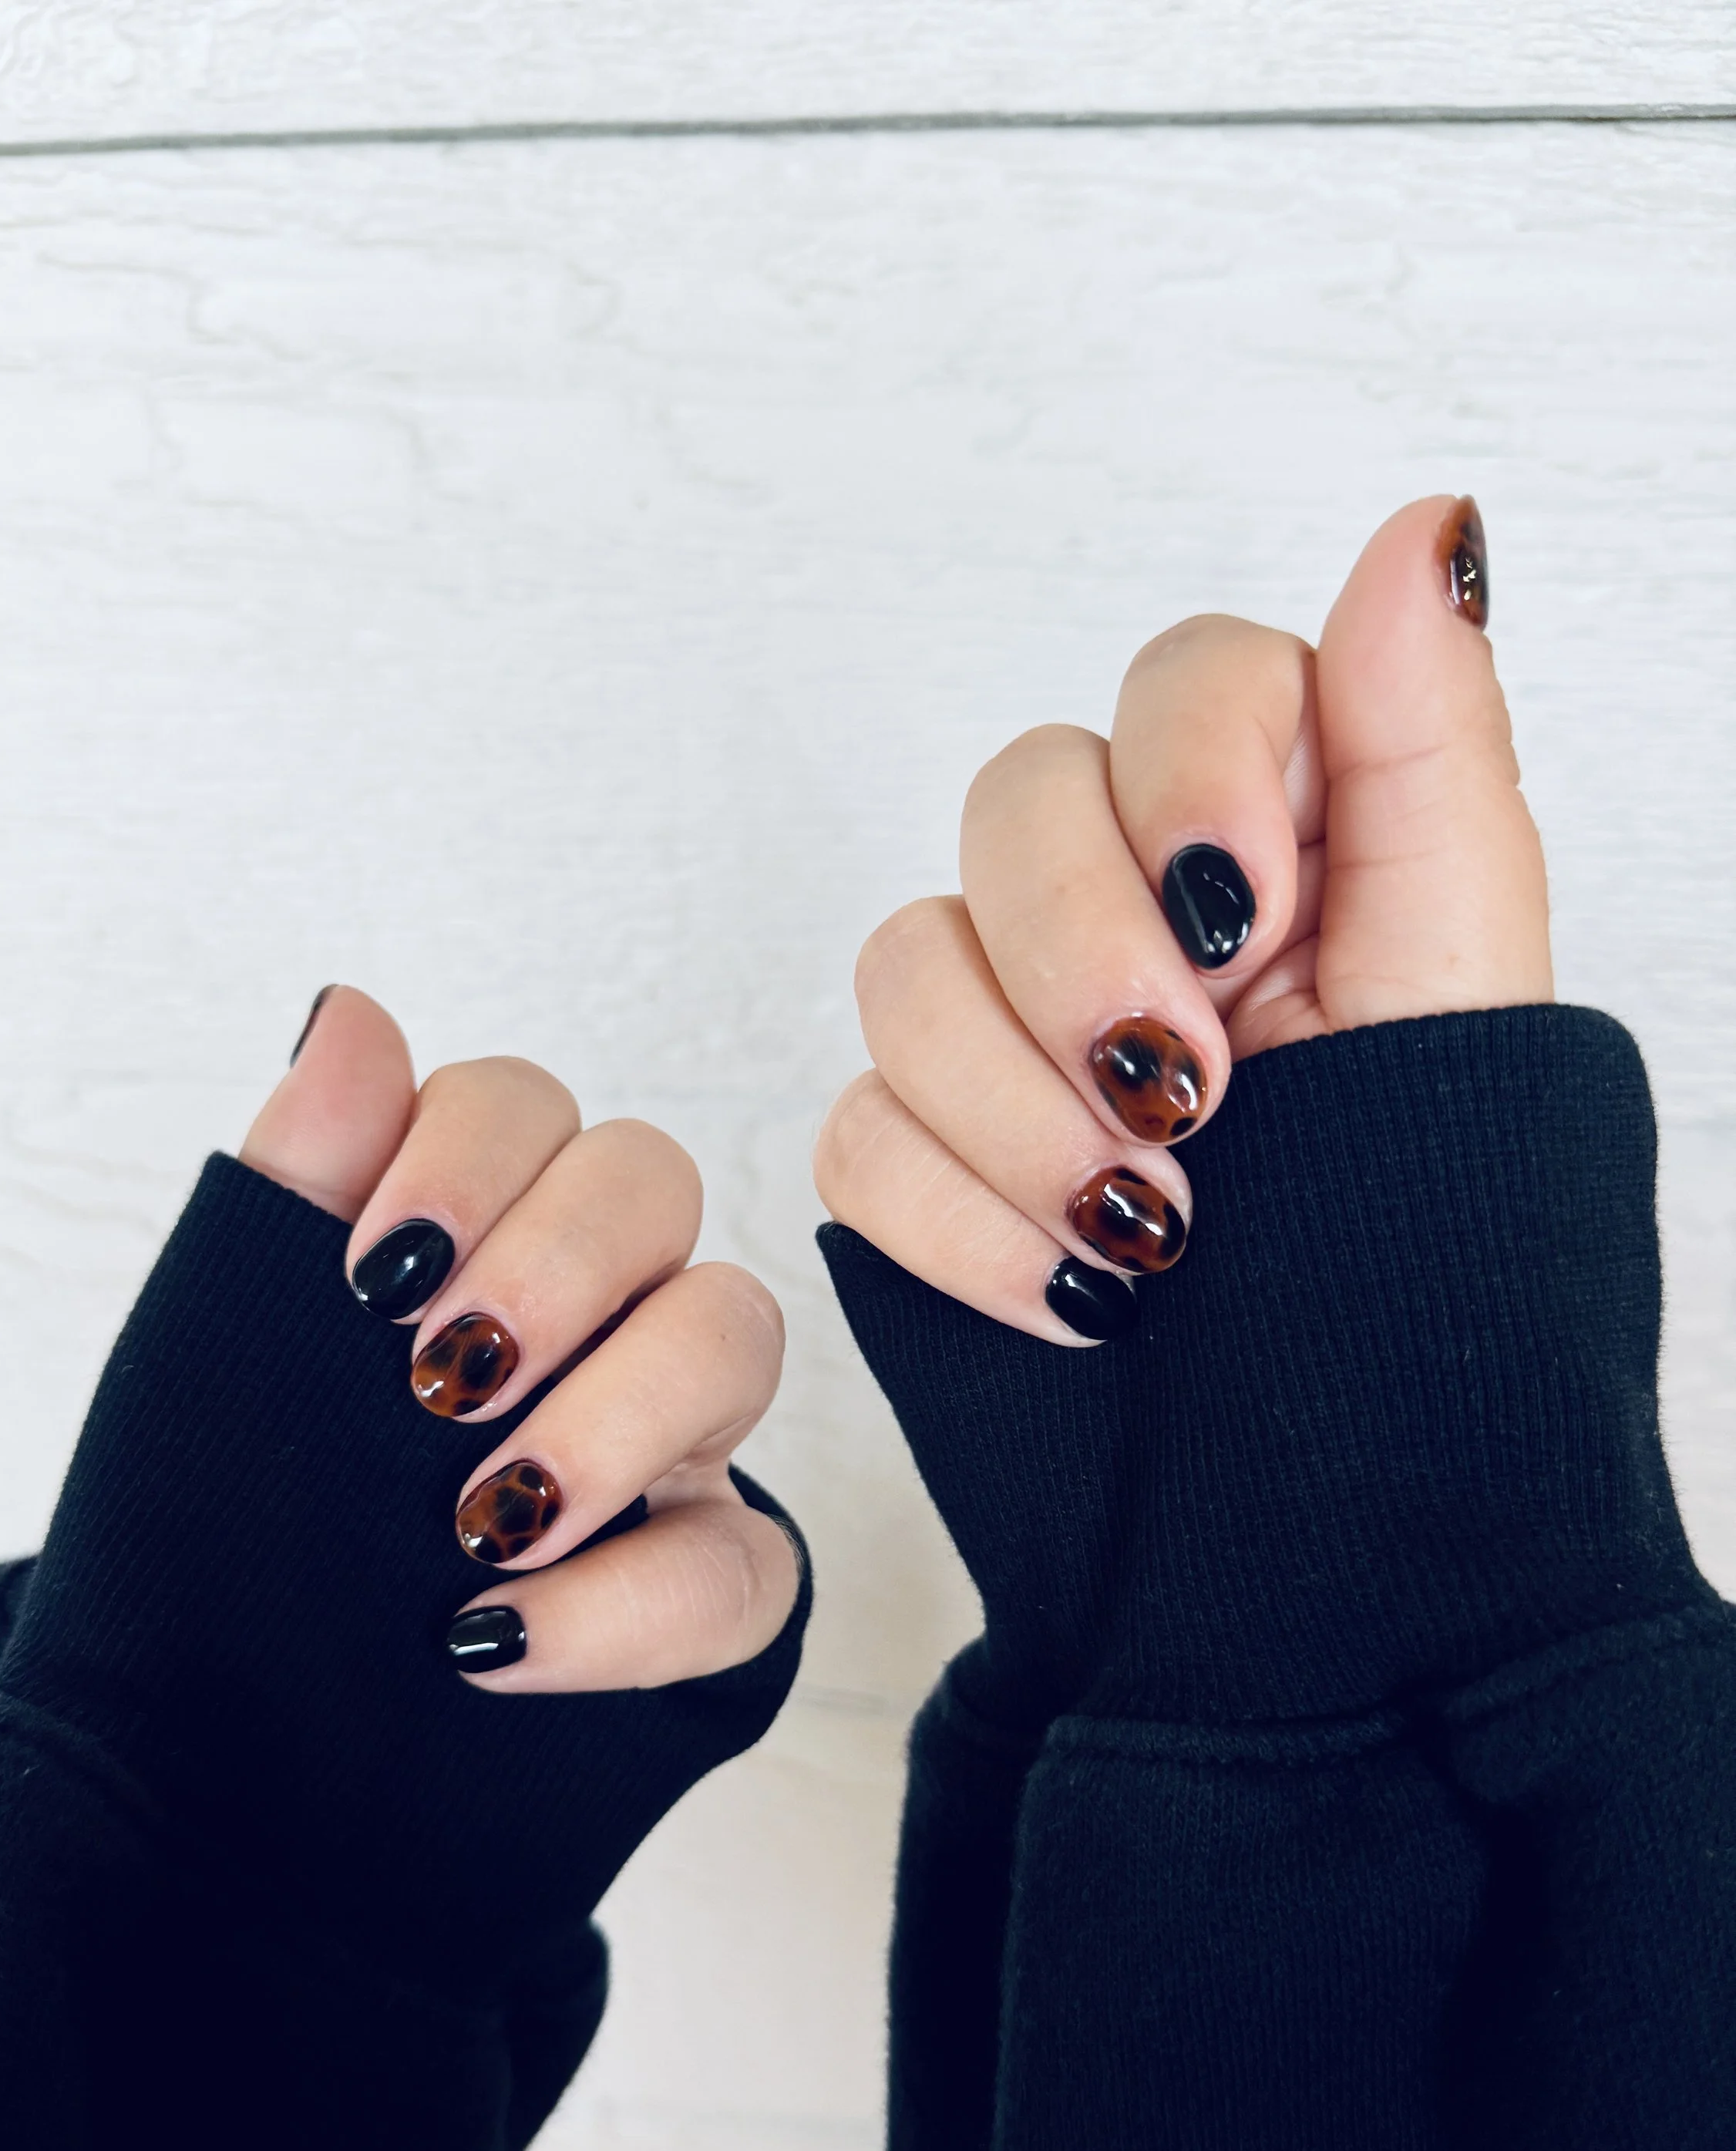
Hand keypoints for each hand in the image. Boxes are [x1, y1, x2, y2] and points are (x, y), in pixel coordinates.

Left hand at [241, 987, 799, 1688]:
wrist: (202, 1773)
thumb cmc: (209, 1545)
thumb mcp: (220, 1354)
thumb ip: (295, 1184)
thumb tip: (353, 1012)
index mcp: (464, 1241)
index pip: (526, 1108)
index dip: (467, 1158)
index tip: (369, 1278)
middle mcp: (578, 1320)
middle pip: (653, 1181)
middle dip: (556, 1262)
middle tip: (435, 1380)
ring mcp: (655, 1449)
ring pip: (736, 1333)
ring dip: (614, 1414)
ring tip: (472, 1519)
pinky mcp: (697, 1595)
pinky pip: (749, 1565)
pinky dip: (626, 1606)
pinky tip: (490, 1638)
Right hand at [815, 496, 1551, 1337]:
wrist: (1351, 1458)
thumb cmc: (1431, 1212)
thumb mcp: (1462, 972)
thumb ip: (1425, 740)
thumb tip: (1427, 523)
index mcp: (1276, 835)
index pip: (1181, 676)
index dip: (1187, 775)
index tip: (1248, 919)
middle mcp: (1131, 905)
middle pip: (1010, 802)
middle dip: (1084, 955)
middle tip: (1191, 1094)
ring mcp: (1009, 1030)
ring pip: (903, 965)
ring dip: (1023, 1114)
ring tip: (1156, 1232)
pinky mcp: (924, 1153)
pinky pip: (856, 1132)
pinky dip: (962, 1221)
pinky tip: (1079, 1294)